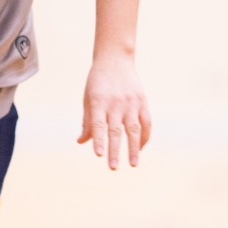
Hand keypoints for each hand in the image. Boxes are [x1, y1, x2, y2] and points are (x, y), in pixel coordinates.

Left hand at [77, 49, 149, 170]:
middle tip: (113, 168)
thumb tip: (81, 142)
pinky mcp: (142, 101)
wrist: (115, 60)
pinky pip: (146, 123)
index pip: (98, 124)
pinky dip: (144, 137)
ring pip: (134, 129)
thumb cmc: (97, 82)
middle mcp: (116, 103)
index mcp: (98, 102)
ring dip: (134, 148)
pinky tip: (140, 148)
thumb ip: (88, 121)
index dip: (98, 140)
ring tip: (133, 164)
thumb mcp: (88, 99)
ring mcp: (131, 103)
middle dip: (115, 151)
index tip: (98, 155)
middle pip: (115, 130)